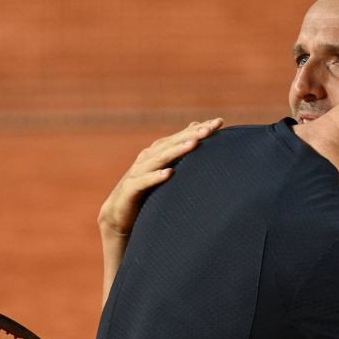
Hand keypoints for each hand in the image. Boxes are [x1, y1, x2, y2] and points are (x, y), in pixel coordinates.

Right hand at [97, 118, 222, 240]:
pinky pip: (143, 182)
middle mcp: (147, 158)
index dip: (198, 129)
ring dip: (176, 150)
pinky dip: (156, 177)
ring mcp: (138, 172)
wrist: (118, 215)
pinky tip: (169, 173)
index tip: (220, 122)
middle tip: (209, 129)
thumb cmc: (145, 192)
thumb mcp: (163, 171)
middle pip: (171, 143)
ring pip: (159, 158)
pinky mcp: (130, 189)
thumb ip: (177, 153)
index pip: (181, 137)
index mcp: (157, 153)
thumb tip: (195, 134)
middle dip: (191, 135)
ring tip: (194, 144)